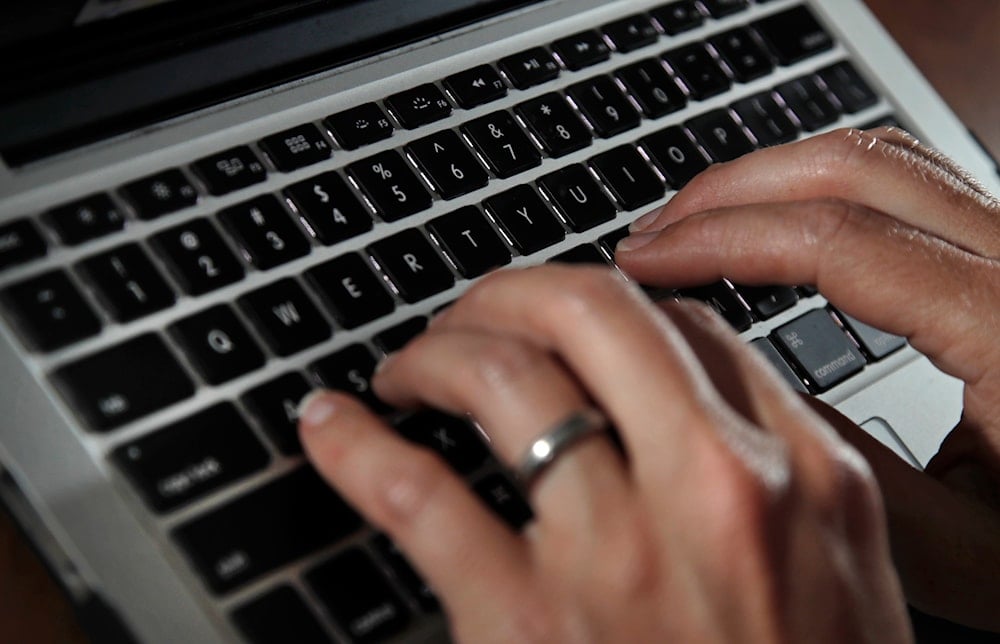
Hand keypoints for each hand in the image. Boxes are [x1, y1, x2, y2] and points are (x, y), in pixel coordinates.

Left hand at [299, 266, 910, 642]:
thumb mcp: (848, 587)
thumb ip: (789, 483)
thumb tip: (705, 404)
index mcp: (805, 477)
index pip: (688, 328)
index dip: (611, 301)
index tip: (569, 316)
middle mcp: (714, 489)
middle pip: (591, 313)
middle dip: (511, 291)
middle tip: (474, 314)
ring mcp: (617, 551)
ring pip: (501, 375)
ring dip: (435, 350)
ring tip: (409, 368)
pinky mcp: (527, 624)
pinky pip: (419, 495)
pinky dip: (358, 447)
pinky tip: (332, 427)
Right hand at [616, 126, 999, 631]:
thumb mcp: (967, 551)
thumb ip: (843, 474)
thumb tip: (730, 389)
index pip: (839, 242)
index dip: (722, 237)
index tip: (646, 256)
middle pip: (855, 166)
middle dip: (732, 189)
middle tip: (653, 231)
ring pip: (882, 159)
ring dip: (774, 179)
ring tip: (697, 223)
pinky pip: (907, 184)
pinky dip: (820, 190)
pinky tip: (775, 227)